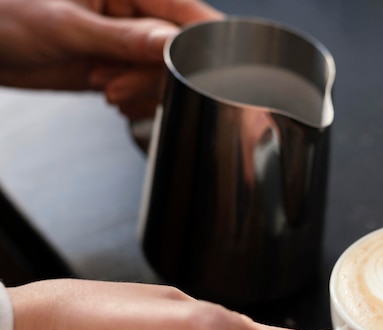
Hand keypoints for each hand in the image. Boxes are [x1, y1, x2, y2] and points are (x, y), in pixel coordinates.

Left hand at [0, 0, 222, 117]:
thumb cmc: (6, 14)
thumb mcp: (67, 25)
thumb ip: (124, 38)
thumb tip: (172, 45)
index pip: (185, 14)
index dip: (199, 44)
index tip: (195, 72)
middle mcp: (135, 12)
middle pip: (180, 50)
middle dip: (154, 74)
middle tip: (117, 82)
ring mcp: (128, 42)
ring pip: (166, 73)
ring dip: (143, 89)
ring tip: (107, 87)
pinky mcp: (120, 66)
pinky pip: (147, 86)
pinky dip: (137, 99)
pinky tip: (115, 97)